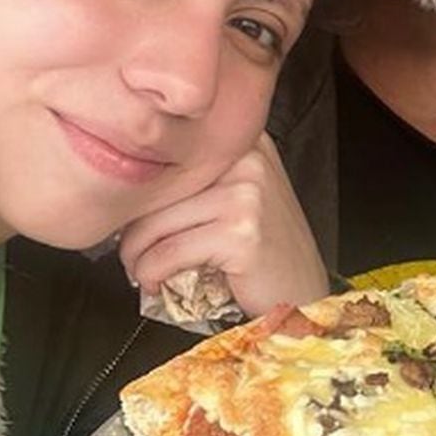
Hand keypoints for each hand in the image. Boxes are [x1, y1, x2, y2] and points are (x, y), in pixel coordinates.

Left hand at [117, 133, 329, 317]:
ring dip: (136, 256)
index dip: (144, 194)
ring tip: (142, 271)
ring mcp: (246, 194)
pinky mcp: (240, 232)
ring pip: (156, 222)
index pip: (169, 157)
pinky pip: (168, 253)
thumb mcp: (237, 196)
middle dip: (133, 229)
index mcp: (244, 140)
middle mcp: (248, 158)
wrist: (304, 294)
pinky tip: (158, 284)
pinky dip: (151, 274)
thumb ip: (198, 179)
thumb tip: (130, 190)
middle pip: (159, 187)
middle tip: (132, 256)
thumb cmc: (265, 252)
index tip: (134, 221)